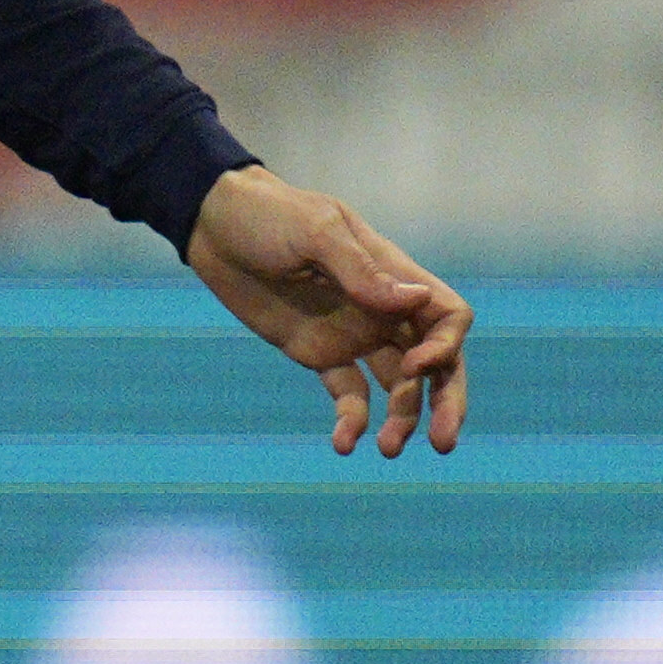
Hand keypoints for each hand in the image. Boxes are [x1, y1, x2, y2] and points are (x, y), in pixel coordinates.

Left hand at [189, 169, 472, 456]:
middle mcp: (382, 310)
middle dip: (445, 402)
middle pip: (435, 362)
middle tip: (443, 443)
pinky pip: (349, 395)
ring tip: (387, 449)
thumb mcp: (316, 231)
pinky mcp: (320, 354)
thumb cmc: (269, 214)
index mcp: (393, 275)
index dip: (446, 346)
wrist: (215, 225)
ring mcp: (353, 335)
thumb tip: (415, 302)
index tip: (415, 365)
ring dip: (402, 419)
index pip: (447, 317)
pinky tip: (344, 443)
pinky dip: (353, 421)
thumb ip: (361, 270)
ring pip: (398, 387)